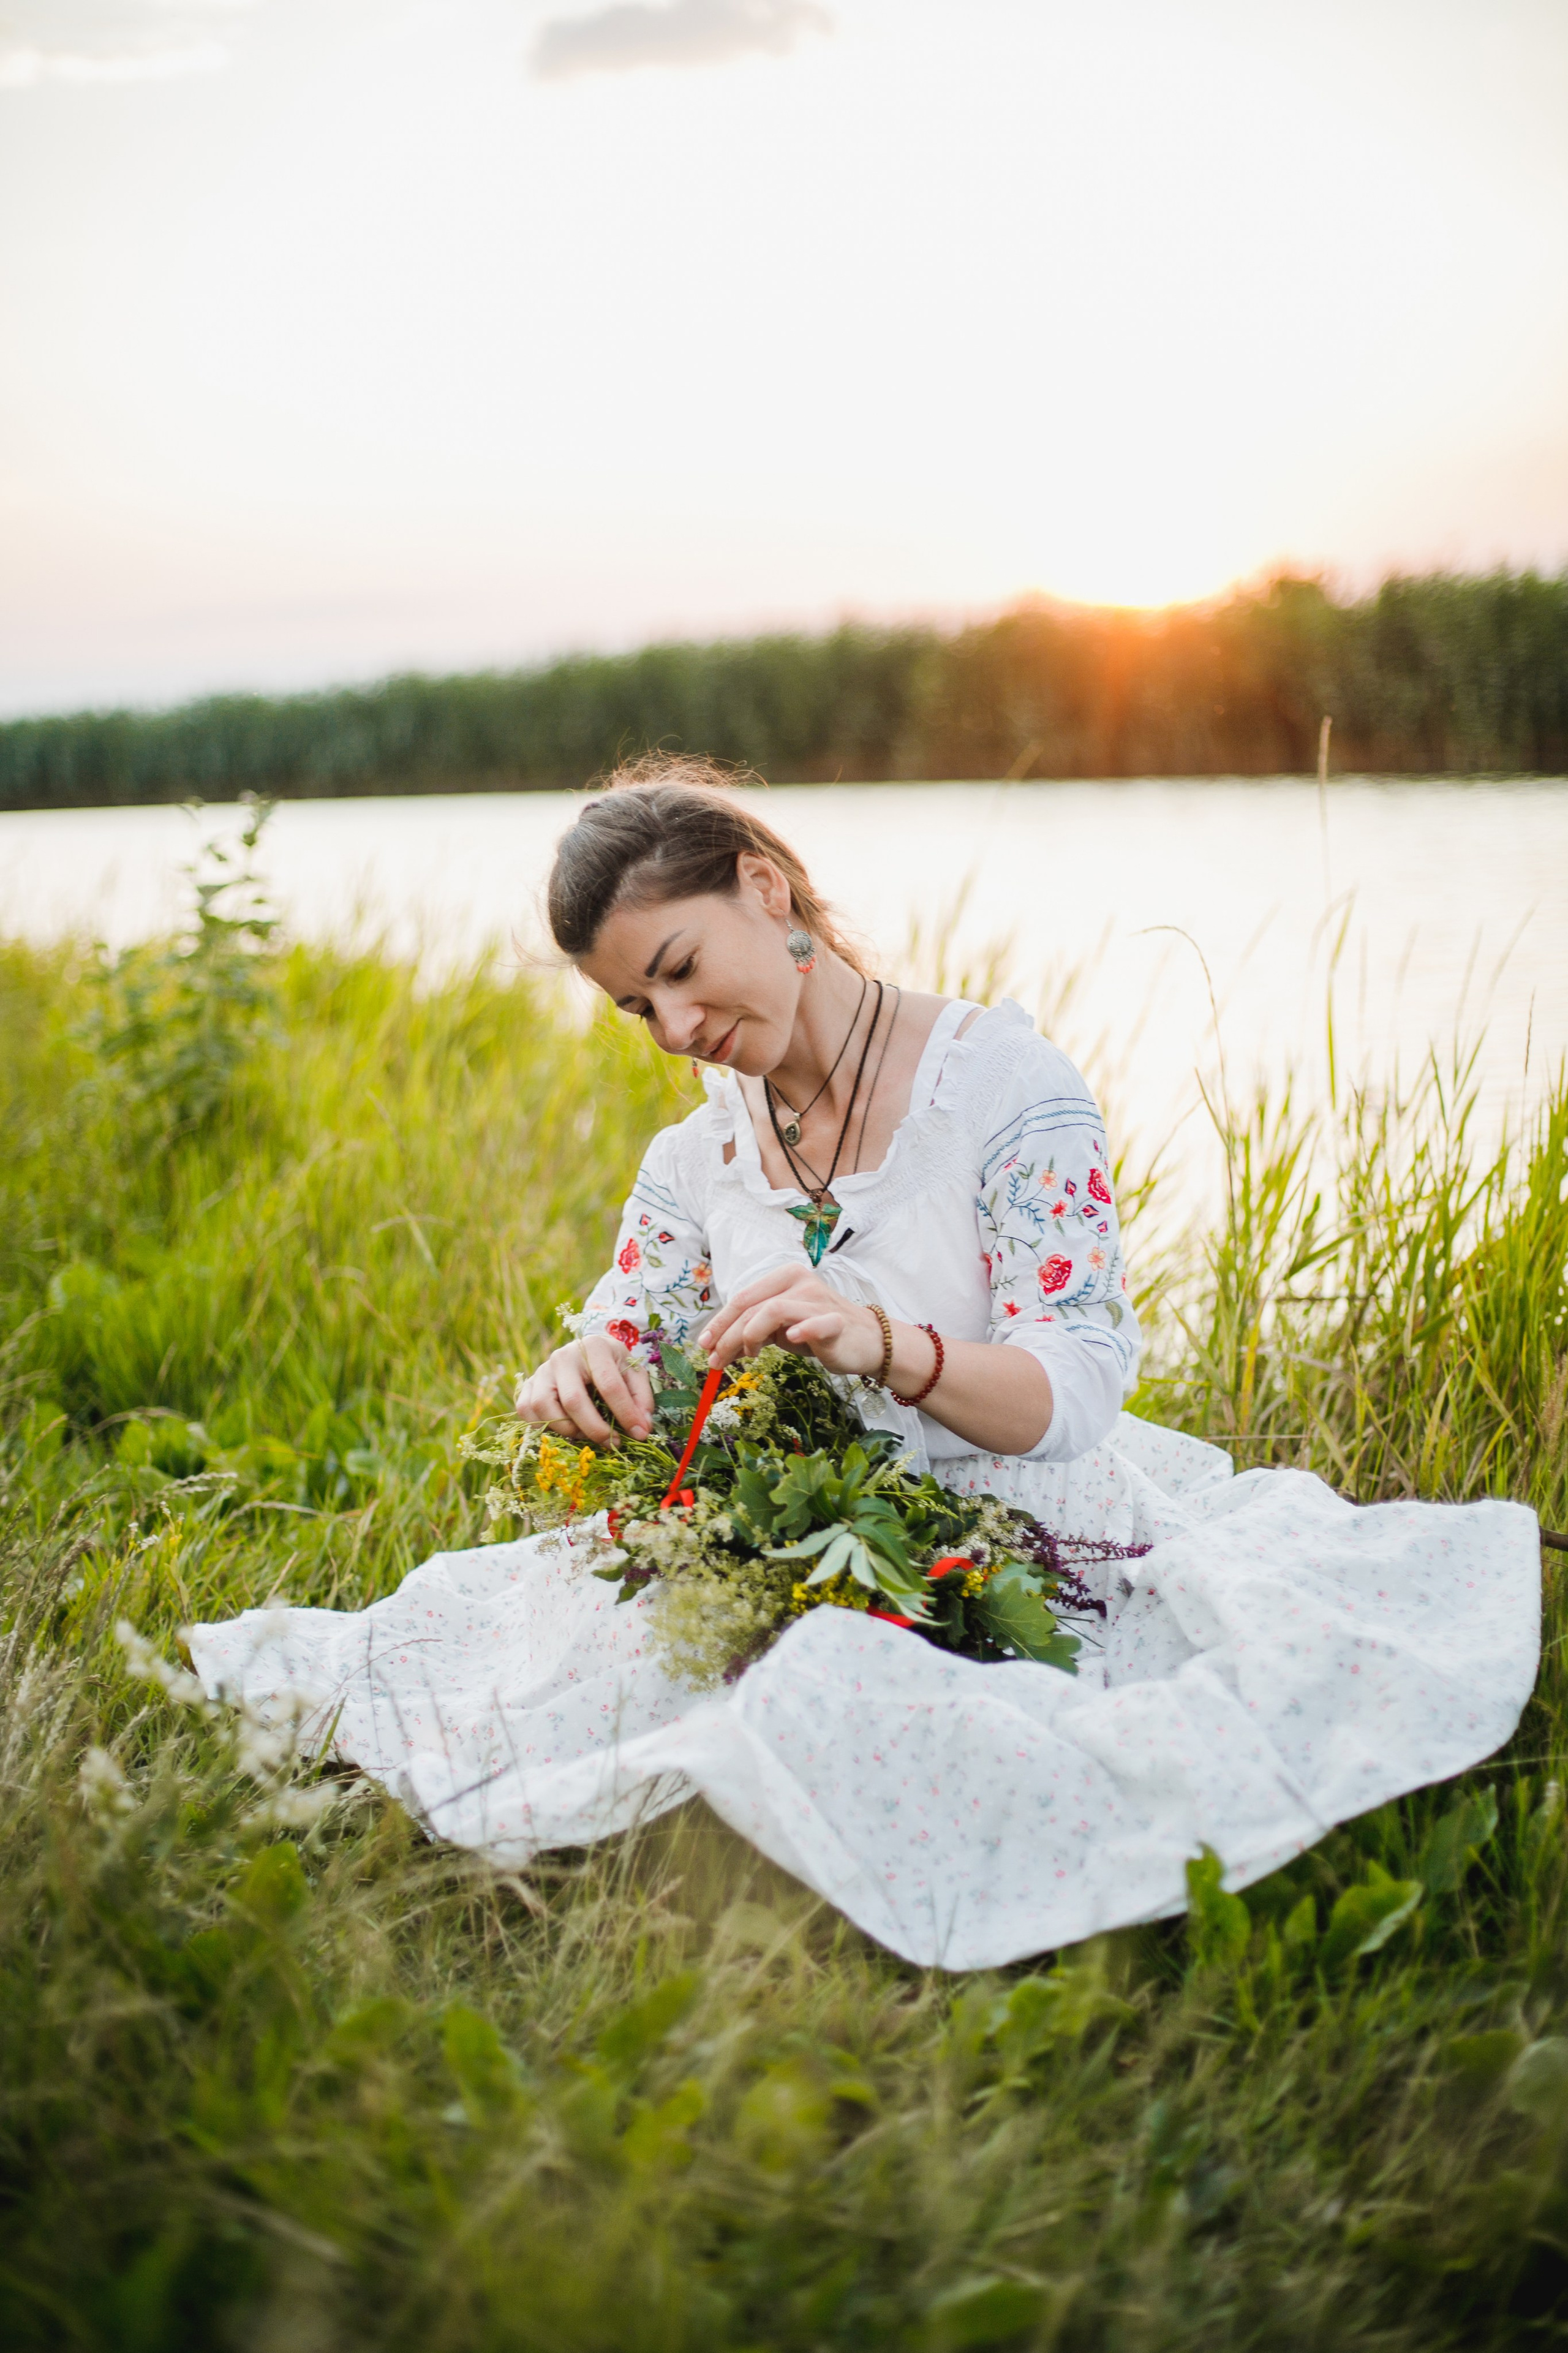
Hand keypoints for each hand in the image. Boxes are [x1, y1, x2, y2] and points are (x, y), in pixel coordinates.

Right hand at [514, 1336, 654, 1445]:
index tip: (638, 1434)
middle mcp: (563, 1356)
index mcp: (594, 1347)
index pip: (609, 1385)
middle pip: (573, 1400)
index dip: (625, 1413)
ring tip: (586, 1434)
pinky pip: (526, 1409)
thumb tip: (641, 1429)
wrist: (587, 1352)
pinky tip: (564, 1428)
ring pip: (544, 1406)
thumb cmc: (612, 1364)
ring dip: (567, 1429)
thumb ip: (641, 1398)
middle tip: (612, 1443)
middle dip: (595, 1429)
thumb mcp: (633, 1372)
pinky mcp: (528, 1383)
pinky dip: (542, 1425)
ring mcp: (542, 1370)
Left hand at [698, 1265, 882, 1378]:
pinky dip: (802, 1330)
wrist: (865, 1341)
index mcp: (784, 1277)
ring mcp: (818, 1300)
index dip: (719, 1322)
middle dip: (727, 1336)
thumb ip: (753, 1330)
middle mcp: (799, 1282)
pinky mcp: (836, 1321)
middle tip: (715, 1361)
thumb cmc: (818, 1331)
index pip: (742, 1298)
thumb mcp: (779, 1329)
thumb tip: (715, 1347)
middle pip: (751, 1307)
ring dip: (750, 1337)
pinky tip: (791, 1339)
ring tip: (749, 1356)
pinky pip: (816, 1323)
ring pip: (772, 1311)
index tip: (704, 1345)